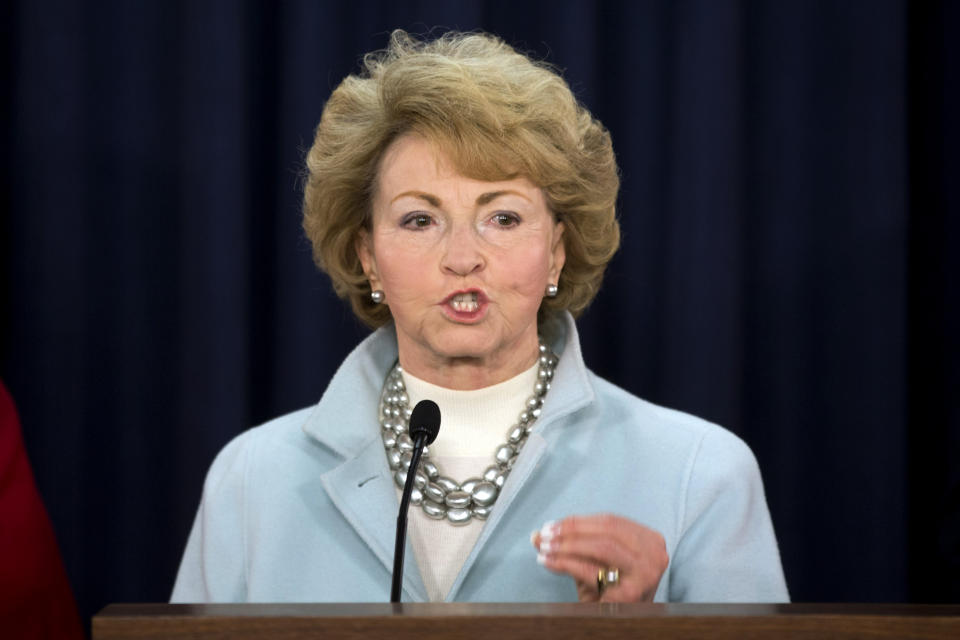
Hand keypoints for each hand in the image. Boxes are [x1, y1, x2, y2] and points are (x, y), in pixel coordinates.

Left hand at [531, 513, 667, 601]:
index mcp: (651, 541)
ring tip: (545, 547)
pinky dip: (565, 563)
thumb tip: (538, 535)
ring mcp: (645, 574)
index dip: (577, 521)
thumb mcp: (596, 563)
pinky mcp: (630, 593)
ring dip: (567, 545)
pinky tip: (549, 562)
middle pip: (606, 531)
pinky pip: (591, 570)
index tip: (553, 525)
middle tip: (546, 535)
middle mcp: (654, 556)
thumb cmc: (612, 592)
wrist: (623, 626)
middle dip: (571, 531)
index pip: (610, 521)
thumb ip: (571, 544)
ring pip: (601, 547)